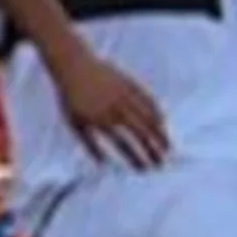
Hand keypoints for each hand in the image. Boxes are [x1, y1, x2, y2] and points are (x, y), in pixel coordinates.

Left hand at [50, 49, 168, 168]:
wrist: (73, 65)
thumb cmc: (70, 98)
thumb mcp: (75, 123)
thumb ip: (89, 145)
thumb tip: (103, 164)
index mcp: (101, 121)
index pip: (124, 145)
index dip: (136, 159)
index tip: (144, 170)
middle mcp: (116, 109)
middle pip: (141, 133)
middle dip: (153, 150)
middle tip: (161, 163)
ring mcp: (125, 95)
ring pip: (149, 117)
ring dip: (160, 134)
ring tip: (167, 147)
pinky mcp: (130, 84)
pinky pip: (149, 100)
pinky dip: (157, 113)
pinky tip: (162, 123)